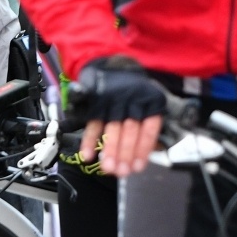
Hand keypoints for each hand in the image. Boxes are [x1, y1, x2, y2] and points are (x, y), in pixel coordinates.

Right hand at [65, 56, 167, 177]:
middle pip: (130, 129)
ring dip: (109, 149)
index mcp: (149, 102)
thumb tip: (142, 157)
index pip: (149, 128)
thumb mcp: (146, 102)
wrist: (109, 63)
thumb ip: (146, 126)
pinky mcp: (95, 101)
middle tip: (120, 172)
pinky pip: (93, 122)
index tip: (137, 167)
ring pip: (112, 127)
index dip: (143, 149)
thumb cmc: (132, 91)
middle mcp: (131, 101)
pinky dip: (89, 140)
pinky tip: (87, 155)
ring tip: (107, 168)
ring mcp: (112, 101)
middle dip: (125, 152)